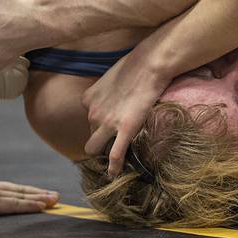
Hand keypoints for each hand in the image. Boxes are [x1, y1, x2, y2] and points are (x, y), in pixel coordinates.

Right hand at [0, 174, 58, 219]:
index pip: (6, 189)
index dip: (22, 191)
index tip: (34, 192)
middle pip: (18, 190)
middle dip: (37, 193)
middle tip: (53, 195)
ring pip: (22, 196)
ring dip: (40, 198)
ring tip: (55, 200)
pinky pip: (16, 205)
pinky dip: (31, 205)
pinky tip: (43, 206)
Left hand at [82, 50, 169, 176]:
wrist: (149, 64)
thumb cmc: (134, 64)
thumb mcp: (111, 76)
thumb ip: (108, 91)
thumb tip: (117, 95)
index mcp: (88, 98)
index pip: (89, 118)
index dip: (101, 121)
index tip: (112, 121)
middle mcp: (93, 112)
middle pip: (90, 134)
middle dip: (99, 137)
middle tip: (114, 139)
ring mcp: (107, 123)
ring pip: (93, 148)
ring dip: (102, 152)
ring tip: (112, 157)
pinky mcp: (125, 130)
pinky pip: (115, 156)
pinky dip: (114, 167)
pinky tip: (114, 173)